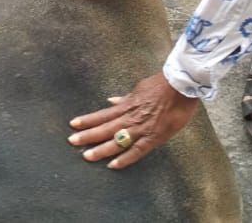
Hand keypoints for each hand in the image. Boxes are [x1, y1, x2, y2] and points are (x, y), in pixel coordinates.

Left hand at [69, 72, 198, 168]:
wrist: (180, 86)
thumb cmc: (161, 86)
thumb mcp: (139, 89)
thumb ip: (125, 98)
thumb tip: (111, 101)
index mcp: (126, 105)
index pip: (102, 114)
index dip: (87, 120)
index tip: (73, 124)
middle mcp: (130, 117)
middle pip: (105, 128)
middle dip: (88, 135)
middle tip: (71, 141)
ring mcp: (141, 128)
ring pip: (117, 140)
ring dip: (101, 148)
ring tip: (86, 156)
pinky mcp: (153, 137)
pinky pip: (137, 150)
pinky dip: (125, 158)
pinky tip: (113, 165)